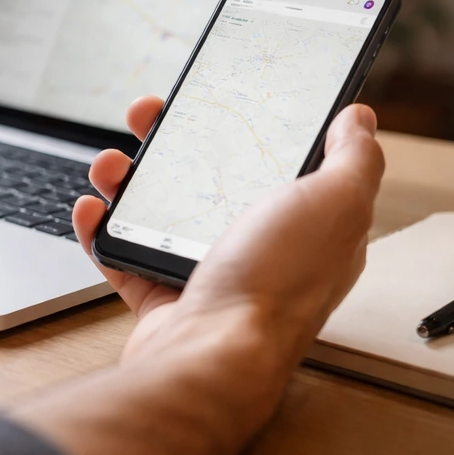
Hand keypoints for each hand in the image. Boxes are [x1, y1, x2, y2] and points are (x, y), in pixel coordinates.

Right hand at [73, 98, 383, 363]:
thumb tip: (360, 119)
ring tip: (111, 164)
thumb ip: (353, 158)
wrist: (212, 359)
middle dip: (173, 141)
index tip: (219, 96)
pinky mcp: (161, 295)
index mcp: (302, 224)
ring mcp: (205, 272)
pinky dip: (102, 227)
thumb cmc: (275, 286)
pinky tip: (93, 207)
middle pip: (208, 176)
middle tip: (149, 117)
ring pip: (160, 209)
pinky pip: (124, 252)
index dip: (247, 124)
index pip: (276, 160)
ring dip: (129, 179)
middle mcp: (255, 248)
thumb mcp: (334, 204)